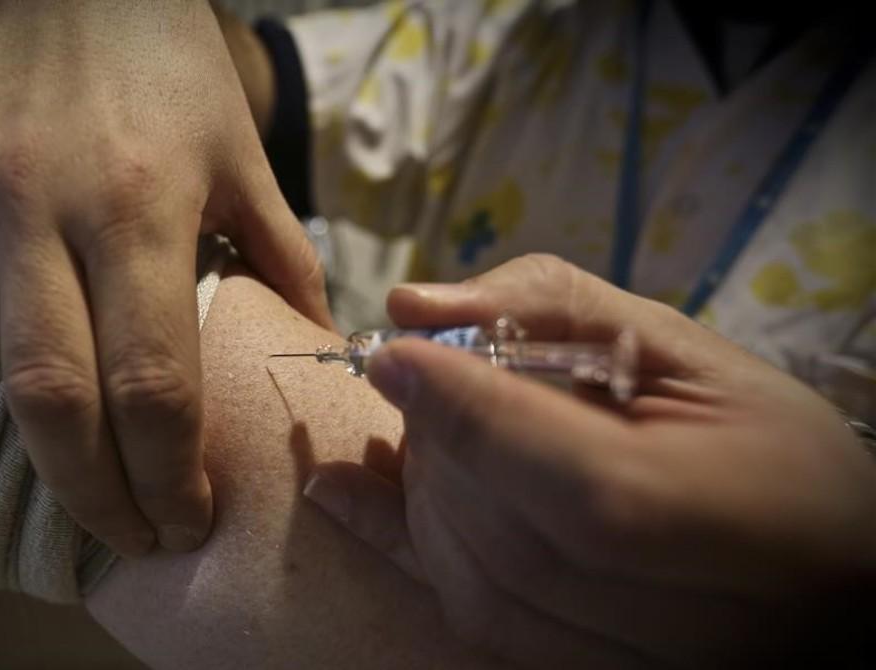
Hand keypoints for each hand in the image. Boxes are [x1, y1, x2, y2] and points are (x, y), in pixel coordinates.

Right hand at [0, 0, 331, 555]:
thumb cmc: (170, 67)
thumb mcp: (243, 154)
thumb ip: (284, 256)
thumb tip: (317, 350)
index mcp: (138, 204)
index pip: (150, 385)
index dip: (167, 475)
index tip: (183, 521)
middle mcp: (33, 199)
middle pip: (50, 402)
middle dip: (91, 493)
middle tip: (126, 531)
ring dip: (22, 377)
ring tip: (65, 345)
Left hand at [304, 255, 875, 667]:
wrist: (825, 565)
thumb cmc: (767, 444)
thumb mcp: (687, 349)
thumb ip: (555, 311)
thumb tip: (416, 305)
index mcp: (740, 523)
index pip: (581, 486)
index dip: (472, 416)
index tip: (393, 353)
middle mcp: (694, 625)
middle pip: (517, 539)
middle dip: (442, 447)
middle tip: (419, 381)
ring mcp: (632, 664)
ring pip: (485, 589)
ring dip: (424, 495)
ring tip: (424, 430)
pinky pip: (473, 622)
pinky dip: (396, 547)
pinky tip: (330, 491)